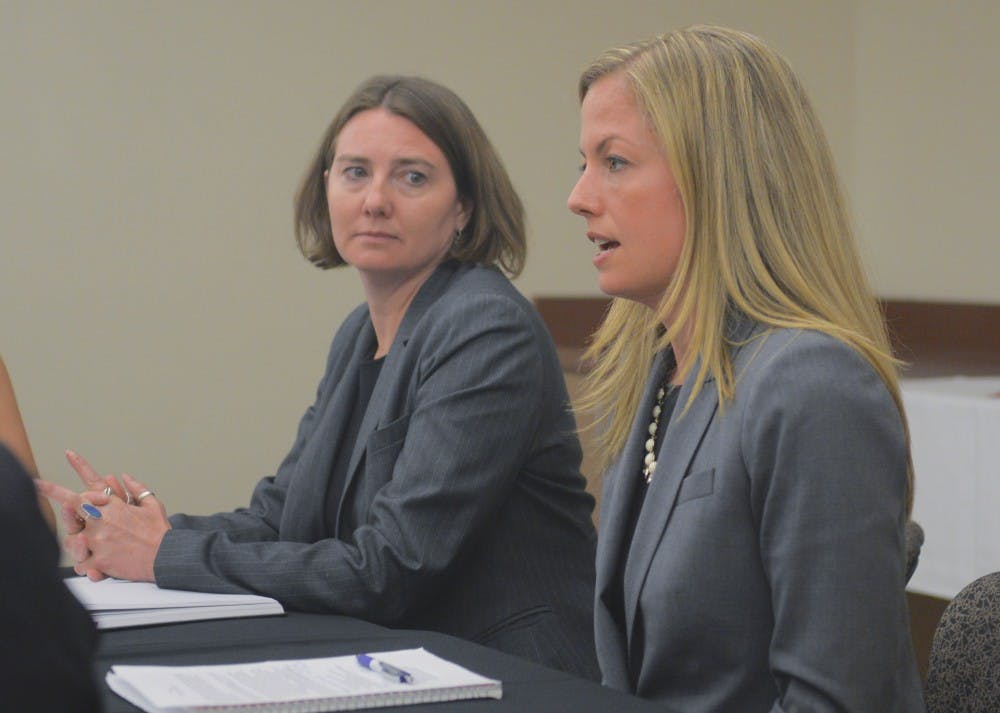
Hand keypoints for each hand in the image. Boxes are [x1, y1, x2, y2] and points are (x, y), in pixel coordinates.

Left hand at [36, 454, 171, 581]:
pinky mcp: (100, 561)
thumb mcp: (152, 504)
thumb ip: (136, 488)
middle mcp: (100, 521)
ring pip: (73, 542)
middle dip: (54, 501)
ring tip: (84, 547)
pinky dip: (86, 568)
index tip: (45, 482)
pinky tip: (91, 569)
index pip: (81, 496)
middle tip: (36, 486)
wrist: (166, 555)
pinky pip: (82, 565)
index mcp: (111, 506)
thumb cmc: (160, 531)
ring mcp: (98, 541)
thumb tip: (125, 476)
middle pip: (69, 513)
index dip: (65, 492)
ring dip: (77, 544)